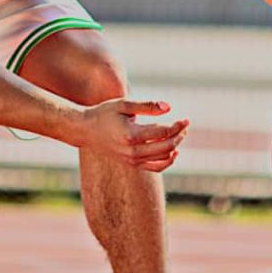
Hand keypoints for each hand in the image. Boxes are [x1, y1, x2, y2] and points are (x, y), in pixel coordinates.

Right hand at [68, 99, 189, 172]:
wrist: (85, 130)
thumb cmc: (104, 113)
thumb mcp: (124, 104)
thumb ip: (147, 106)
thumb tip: (169, 107)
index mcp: (131, 135)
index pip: (163, 133)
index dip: (178, 126)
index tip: (186, 120)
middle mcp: (132, 151)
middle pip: (166, 146)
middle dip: (179, 135)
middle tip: (185, 125)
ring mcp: (132, 160)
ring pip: (163, 158)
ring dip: (175, 146)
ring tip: (180, 134)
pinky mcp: (132, 164)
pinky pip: (155, 167)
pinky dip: (167, 161)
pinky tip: (174, 152)